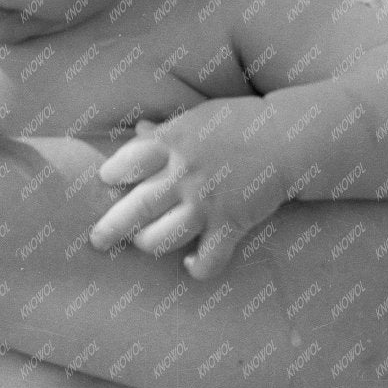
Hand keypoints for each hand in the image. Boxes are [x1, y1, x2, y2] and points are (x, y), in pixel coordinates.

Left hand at [91, 108, 284, 280]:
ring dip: (148, 244)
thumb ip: (166, 132)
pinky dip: (196, 268)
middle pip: (135, 208)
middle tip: (98, 240)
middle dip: (110, 228)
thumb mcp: (198, 119)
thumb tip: (139, 132)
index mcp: (172, 143)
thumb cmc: (239, 125)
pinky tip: (189, 263)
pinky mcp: (231, 224)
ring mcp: (207, 202)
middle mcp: (184, 174)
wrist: (289, 138)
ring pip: (161, 238)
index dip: (112, 175)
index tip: (108, 182)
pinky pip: (208, 259)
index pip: (126, 163)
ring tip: (145, 242)